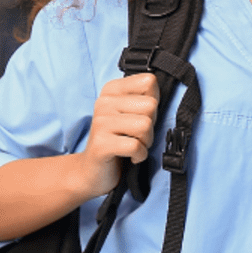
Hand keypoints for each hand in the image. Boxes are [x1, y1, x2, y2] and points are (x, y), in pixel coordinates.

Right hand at [72, 73, 159, 198]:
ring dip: (146, 142)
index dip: (153, 103)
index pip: (149, 81)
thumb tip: (158, 92)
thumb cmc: (119, 140)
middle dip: (150, 126)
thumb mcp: (131, 114)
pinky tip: (130, 156)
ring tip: (133, 145)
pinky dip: (139, 155)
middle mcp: (104, 102)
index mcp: (112, 90)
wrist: (92, 170)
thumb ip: (144, 99)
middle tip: (136, 135)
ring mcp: (101, 122)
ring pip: (145, 125)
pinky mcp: (101, 144)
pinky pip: (136, 146)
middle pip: (151, 105)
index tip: (139, 116)